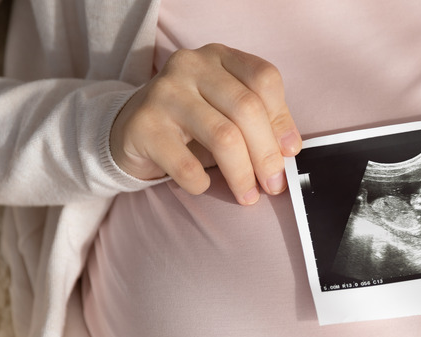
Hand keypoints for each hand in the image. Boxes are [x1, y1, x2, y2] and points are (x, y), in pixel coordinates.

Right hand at [110, 43, 300, 204]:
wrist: (131, 128)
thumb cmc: (192, 122)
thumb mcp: (228, 110)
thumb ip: (261, 121)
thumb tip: (289, 150)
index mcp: (220, 56)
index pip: (264, 78)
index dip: (282, 119)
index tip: (289, 152)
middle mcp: (191, 66)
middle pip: (247, 109)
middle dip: (266, 154)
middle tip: (274, 184)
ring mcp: (165, 92)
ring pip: (223, 136)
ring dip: (242, 174)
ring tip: (248, 195)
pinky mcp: (144, 125)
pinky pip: (186, 164)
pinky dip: (201, 182)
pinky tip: (203, 185)